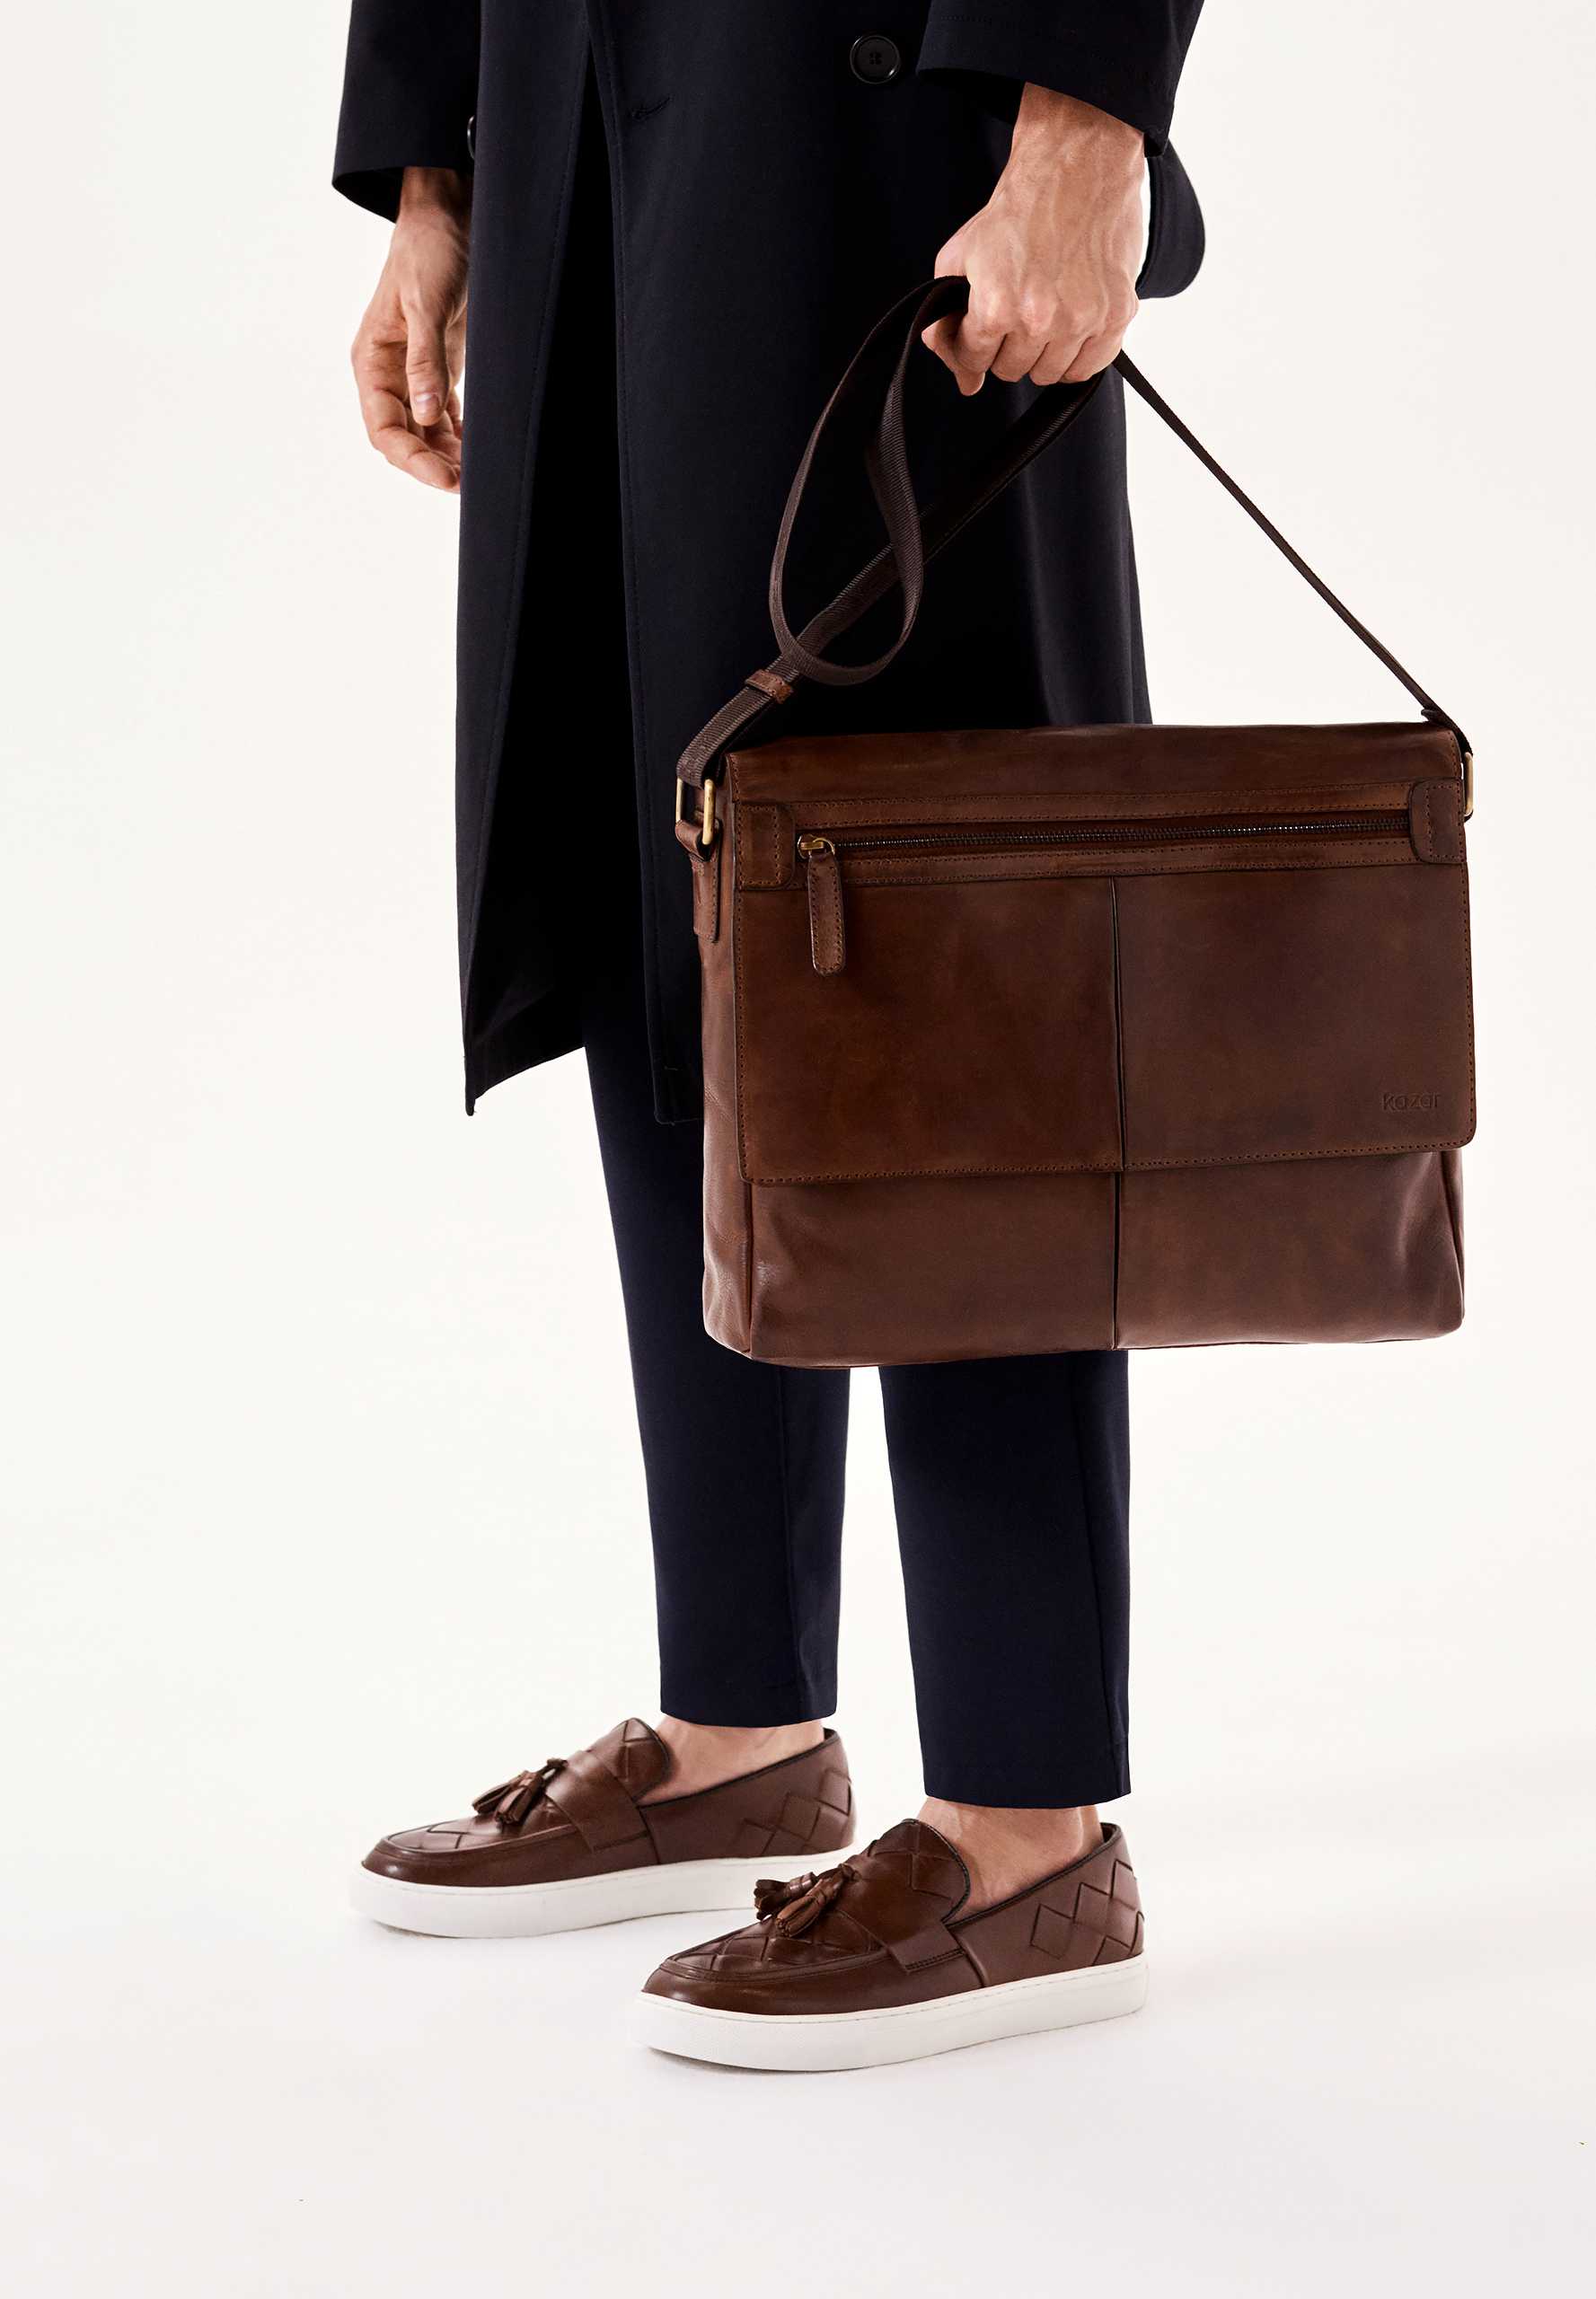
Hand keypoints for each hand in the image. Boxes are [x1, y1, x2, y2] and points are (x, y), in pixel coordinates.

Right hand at [351, 168, 470, 489]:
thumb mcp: (427, 304)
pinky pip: (445, 416)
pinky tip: (480, 450)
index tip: (446, 479)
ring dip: (450, 455)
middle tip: (470, 485)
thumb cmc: (429, 252)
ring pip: (427, 432)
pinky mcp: (439, 367)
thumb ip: (425, 360)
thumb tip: (424, 414)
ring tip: (481, 473)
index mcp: (372, 361)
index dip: (412, 460)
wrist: (448, 215)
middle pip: (405, 438)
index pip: (384, 429)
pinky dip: (461, 436)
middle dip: (433, 464)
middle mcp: (389, 374)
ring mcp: (414, 373)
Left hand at [923, 86, 1143, 393]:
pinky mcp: (1116, 315)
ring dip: (1041, 351)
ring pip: (1049, 374)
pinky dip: (1076, 354)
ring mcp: (1082, 320)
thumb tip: (967, 383)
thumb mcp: (959, 257)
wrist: (1076, 168)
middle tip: (1015, 306)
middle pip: (1011, 370)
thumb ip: (946, 323)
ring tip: (1043, 309)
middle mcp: (1041, 319)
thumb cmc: (1018, 211)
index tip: (980, 321)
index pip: (973, 360)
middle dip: (1005, 344)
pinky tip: (1069, 322)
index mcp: (997, 307)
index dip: (971, 340)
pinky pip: (1088, 367)